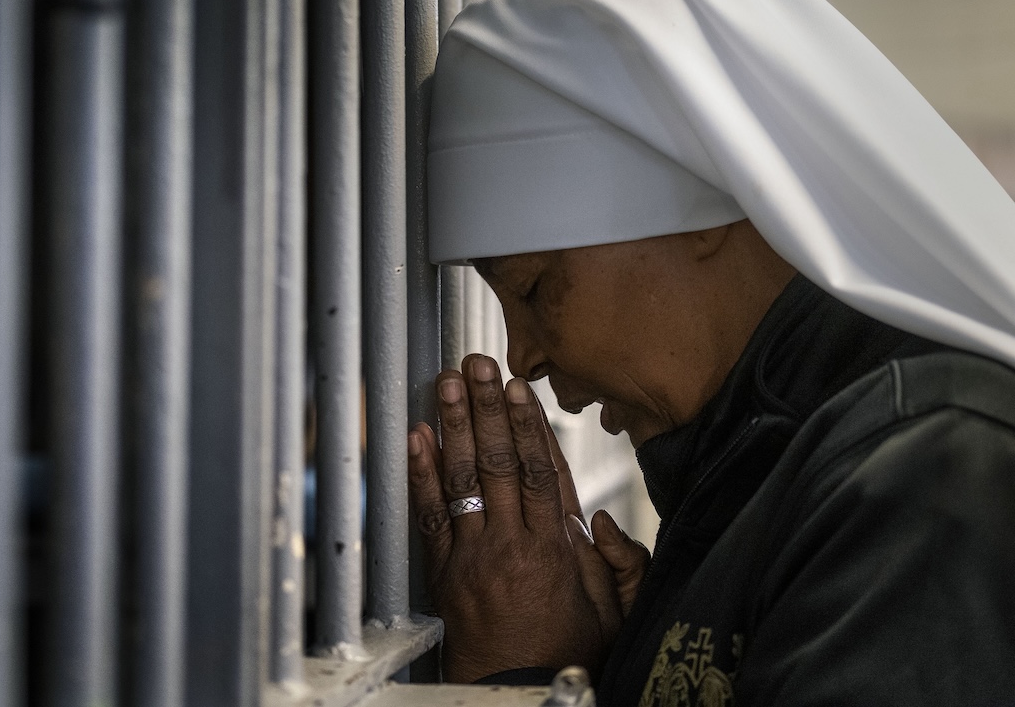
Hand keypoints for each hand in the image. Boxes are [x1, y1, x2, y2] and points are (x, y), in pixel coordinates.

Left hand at [408, 354, 649, 682]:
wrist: (518, 693)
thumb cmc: (568, 652)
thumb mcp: (615, 612)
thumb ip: (621, 562)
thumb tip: (599, 516)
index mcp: (557, 548)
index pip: (542, 471)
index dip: (530, 425)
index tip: (519, 388)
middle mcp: (513, 543)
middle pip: (500, 462)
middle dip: (488, 408)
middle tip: (477, 364)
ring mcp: (474, 555)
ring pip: (464, 478)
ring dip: (454, 426)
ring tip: (446, 383)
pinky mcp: (445, 571)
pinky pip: (430, 516)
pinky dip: (421, 474)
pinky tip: (416, 438)